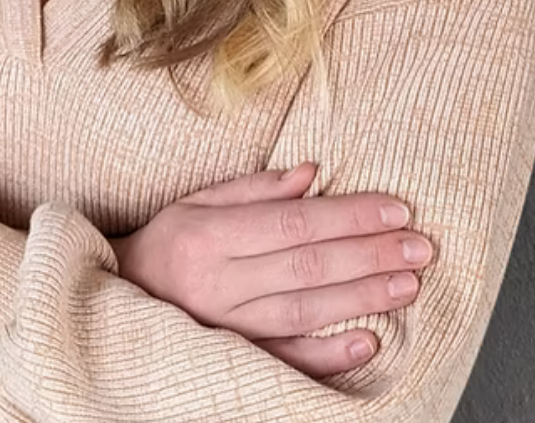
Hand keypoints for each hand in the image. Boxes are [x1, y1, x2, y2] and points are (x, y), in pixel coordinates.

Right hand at [108, 163, 430, 377]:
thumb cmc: (164, 245)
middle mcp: (218, 281)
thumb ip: (253, 190)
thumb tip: (312, 173)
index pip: (293, 222)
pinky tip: (367, 342)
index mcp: (208, 234)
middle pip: (307, 266)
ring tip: (408, 284)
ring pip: (304, 311)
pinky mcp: (232, 360)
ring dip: (361, 297)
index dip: (348, 215)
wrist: (115, 301)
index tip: (395, 209)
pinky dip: (328, 355)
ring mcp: (226, 326)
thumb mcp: (194, 203)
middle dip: (369, 254)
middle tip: (420, 246)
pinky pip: (286, 360)